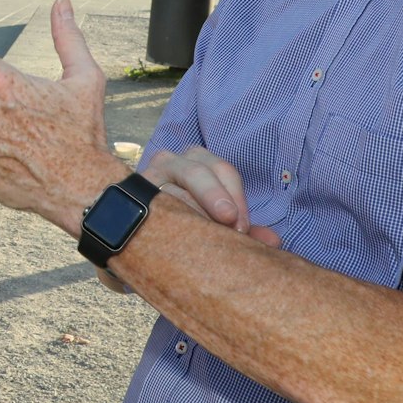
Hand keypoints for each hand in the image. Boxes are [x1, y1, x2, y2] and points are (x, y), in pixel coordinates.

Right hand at [144, 147, 279, 248]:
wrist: (131, 229)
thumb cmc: (179, 221)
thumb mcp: (213, 221)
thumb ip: (240, 229)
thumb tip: (274, 241)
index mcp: (196, 161)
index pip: (223, 170)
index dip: (237, 198)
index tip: (243, 229)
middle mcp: (169, 161)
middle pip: (198, 171)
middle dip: (216, 199)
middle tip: (231, 230)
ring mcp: (145, 176)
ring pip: (172, 186)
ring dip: (191, 211)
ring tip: (203, 236)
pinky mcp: (127, 196)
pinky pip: (148, 205)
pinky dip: (163, 220)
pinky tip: (174, 240)